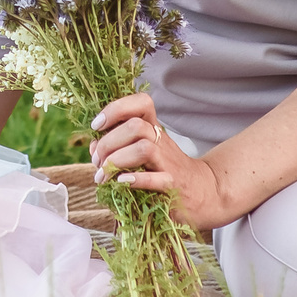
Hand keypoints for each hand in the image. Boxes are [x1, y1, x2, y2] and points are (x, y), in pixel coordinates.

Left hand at [86, 93, 232, 231]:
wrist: (203, 193)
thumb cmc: (164, 171)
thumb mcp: (141, 155)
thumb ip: (117, 147)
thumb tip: (93, 147)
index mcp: (154, 129)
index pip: (141, 103)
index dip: (116, 108)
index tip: (97, 125)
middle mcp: (162, 141)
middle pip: (135, 126)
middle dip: (108, 142)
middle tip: (97, 161)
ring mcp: (169, 163)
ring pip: (143, 147)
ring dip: (116, 160)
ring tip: (103, 176)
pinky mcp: (173, 185)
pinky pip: (155, 178)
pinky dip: (135, 179)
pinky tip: (121, 182)